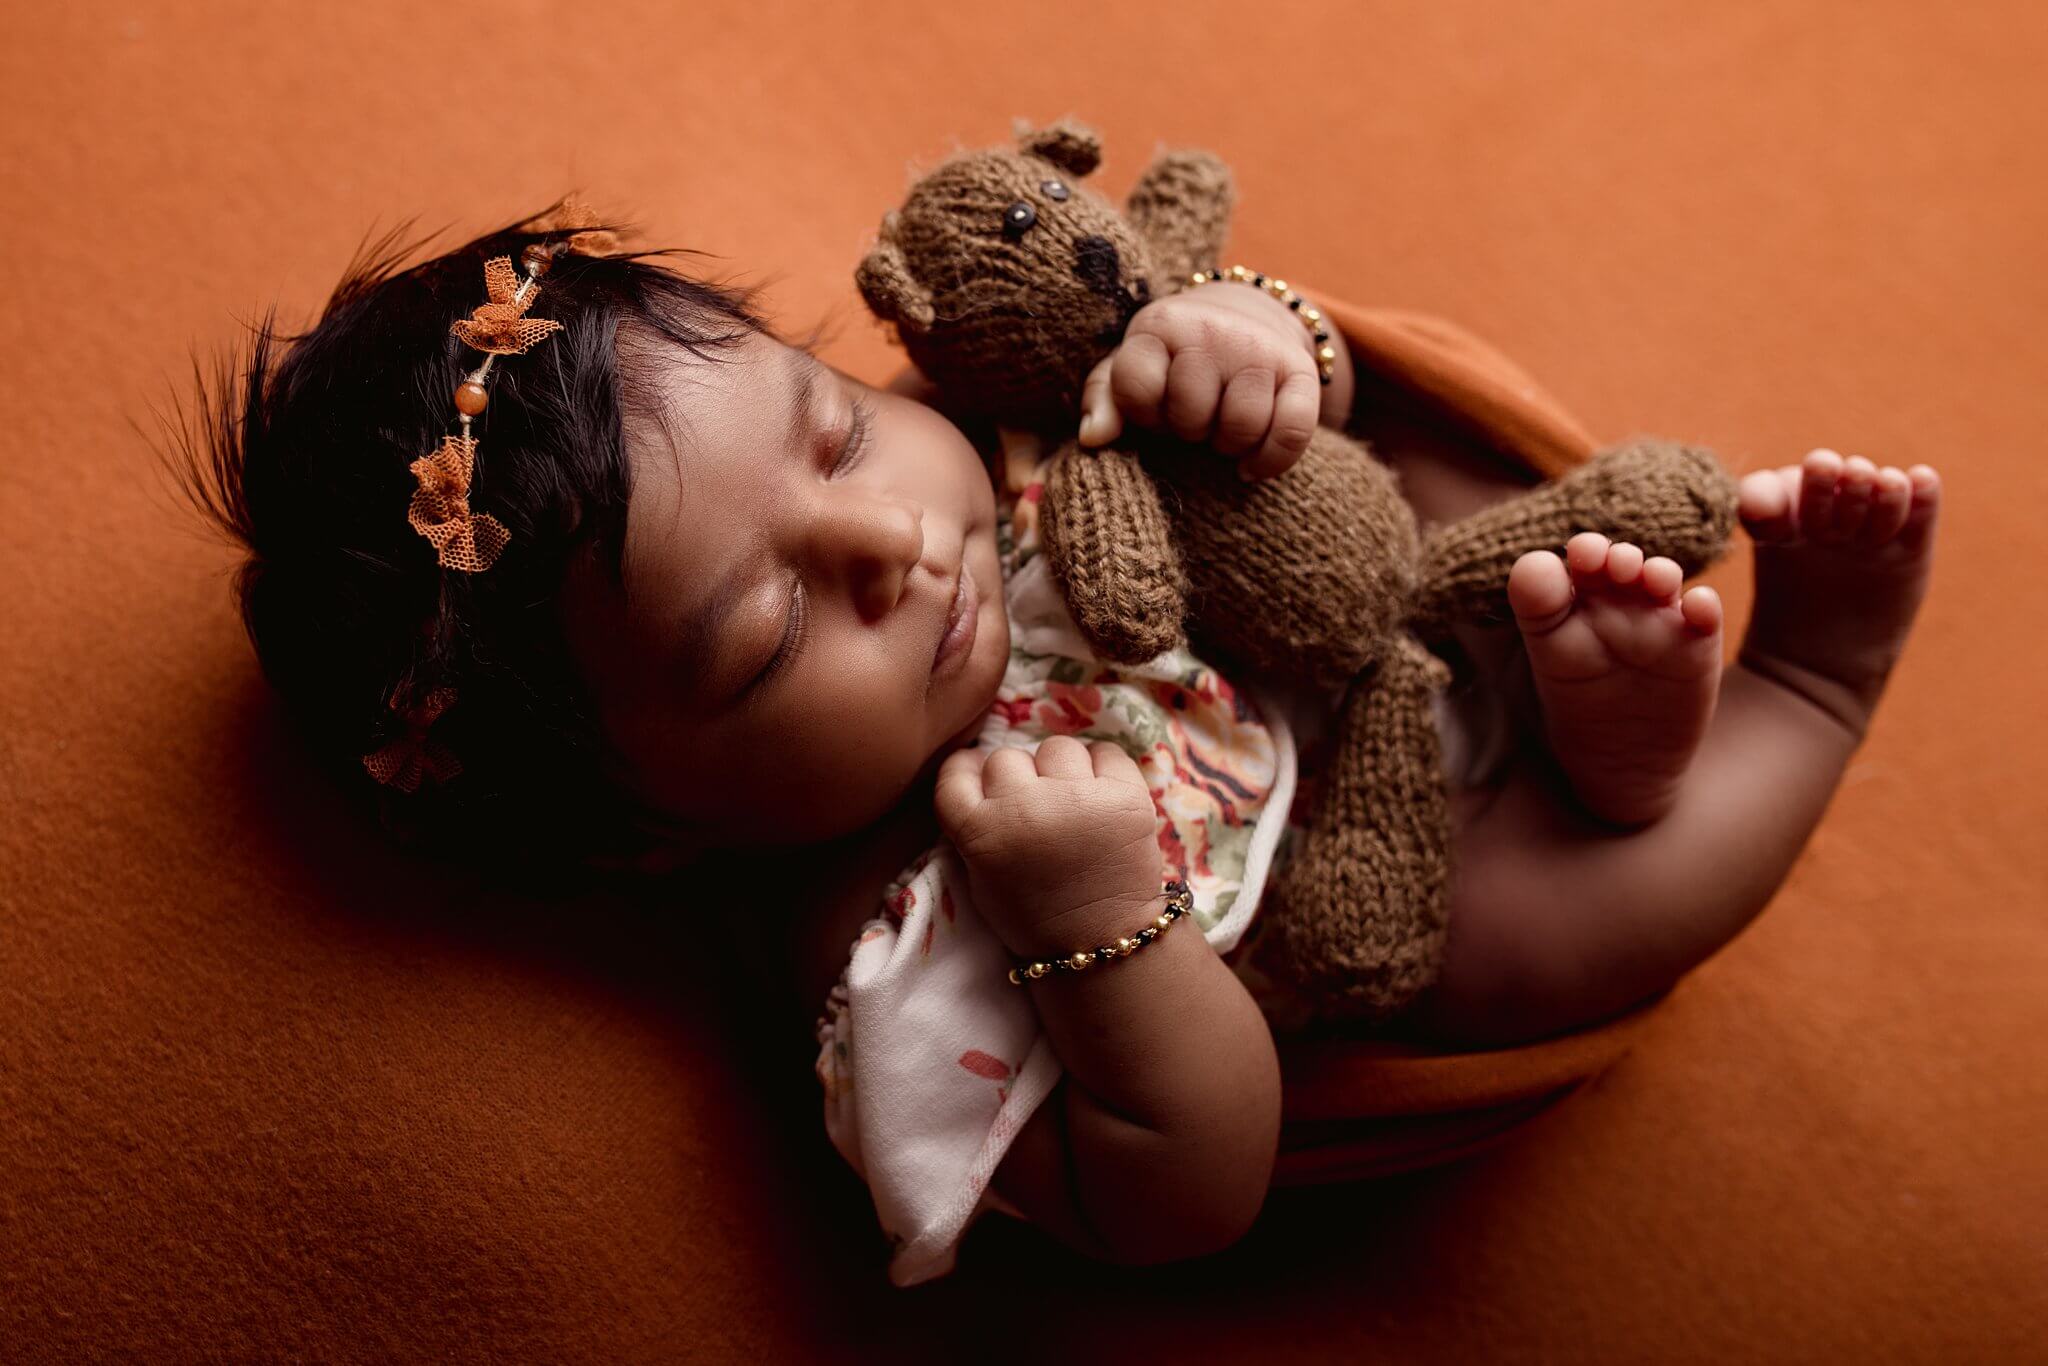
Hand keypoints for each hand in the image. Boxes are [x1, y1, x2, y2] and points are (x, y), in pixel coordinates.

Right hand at [934, 736, 1163, 954]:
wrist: (1102, 942)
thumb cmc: (1035, 914)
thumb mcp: (980, 878)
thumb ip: (972, 826)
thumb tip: (977, 770)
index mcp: (981, 833)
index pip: (956, 773)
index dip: (969, 771)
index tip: (984, 781)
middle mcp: (1024, 809)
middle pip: (1007, 758)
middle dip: (1020, 780)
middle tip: (1038, 811)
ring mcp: (1077, 799)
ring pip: (1057, 748)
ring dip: (1062, 770)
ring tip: (1074, 803)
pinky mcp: (1126, 796)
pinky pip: (1106, 752)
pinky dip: (1104, 769)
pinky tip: (1103, 796)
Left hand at [1076, 283, 1323, 480]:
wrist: (1245, 320)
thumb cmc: (1173, 364)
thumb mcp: (1131, 370)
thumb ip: (1104, 400)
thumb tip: (1093, 438)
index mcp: (1159, 325)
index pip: (1136, 388)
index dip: (1144, 414)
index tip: (1155, 408)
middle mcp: (1212, 329)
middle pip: (1192, 413)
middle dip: (1189, 431)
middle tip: (1193, 419)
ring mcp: (1259, 348)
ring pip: (1243, 425)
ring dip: (1228, 446)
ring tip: (1220, 430)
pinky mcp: (1300, 371)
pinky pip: (1292, 431)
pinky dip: (1271, 459)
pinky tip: (1250, 464)